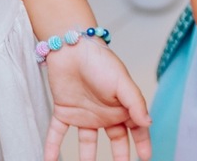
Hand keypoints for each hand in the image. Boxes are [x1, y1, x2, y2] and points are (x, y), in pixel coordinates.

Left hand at [43, 39, 151, 160]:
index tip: (145, 158)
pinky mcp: (64, 111)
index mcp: (122, 105)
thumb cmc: (101, 60)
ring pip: (86, 142)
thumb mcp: (123, 82)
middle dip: (119, 155)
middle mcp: (105, 112)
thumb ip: (136, 103)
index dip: (142, 143)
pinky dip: (52, 148)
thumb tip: (148, 123)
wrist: (71, 47)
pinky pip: (57, 134)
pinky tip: (49, 160)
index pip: (136, 128)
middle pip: (115, 139)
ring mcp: (84, 113)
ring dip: (86, 158)